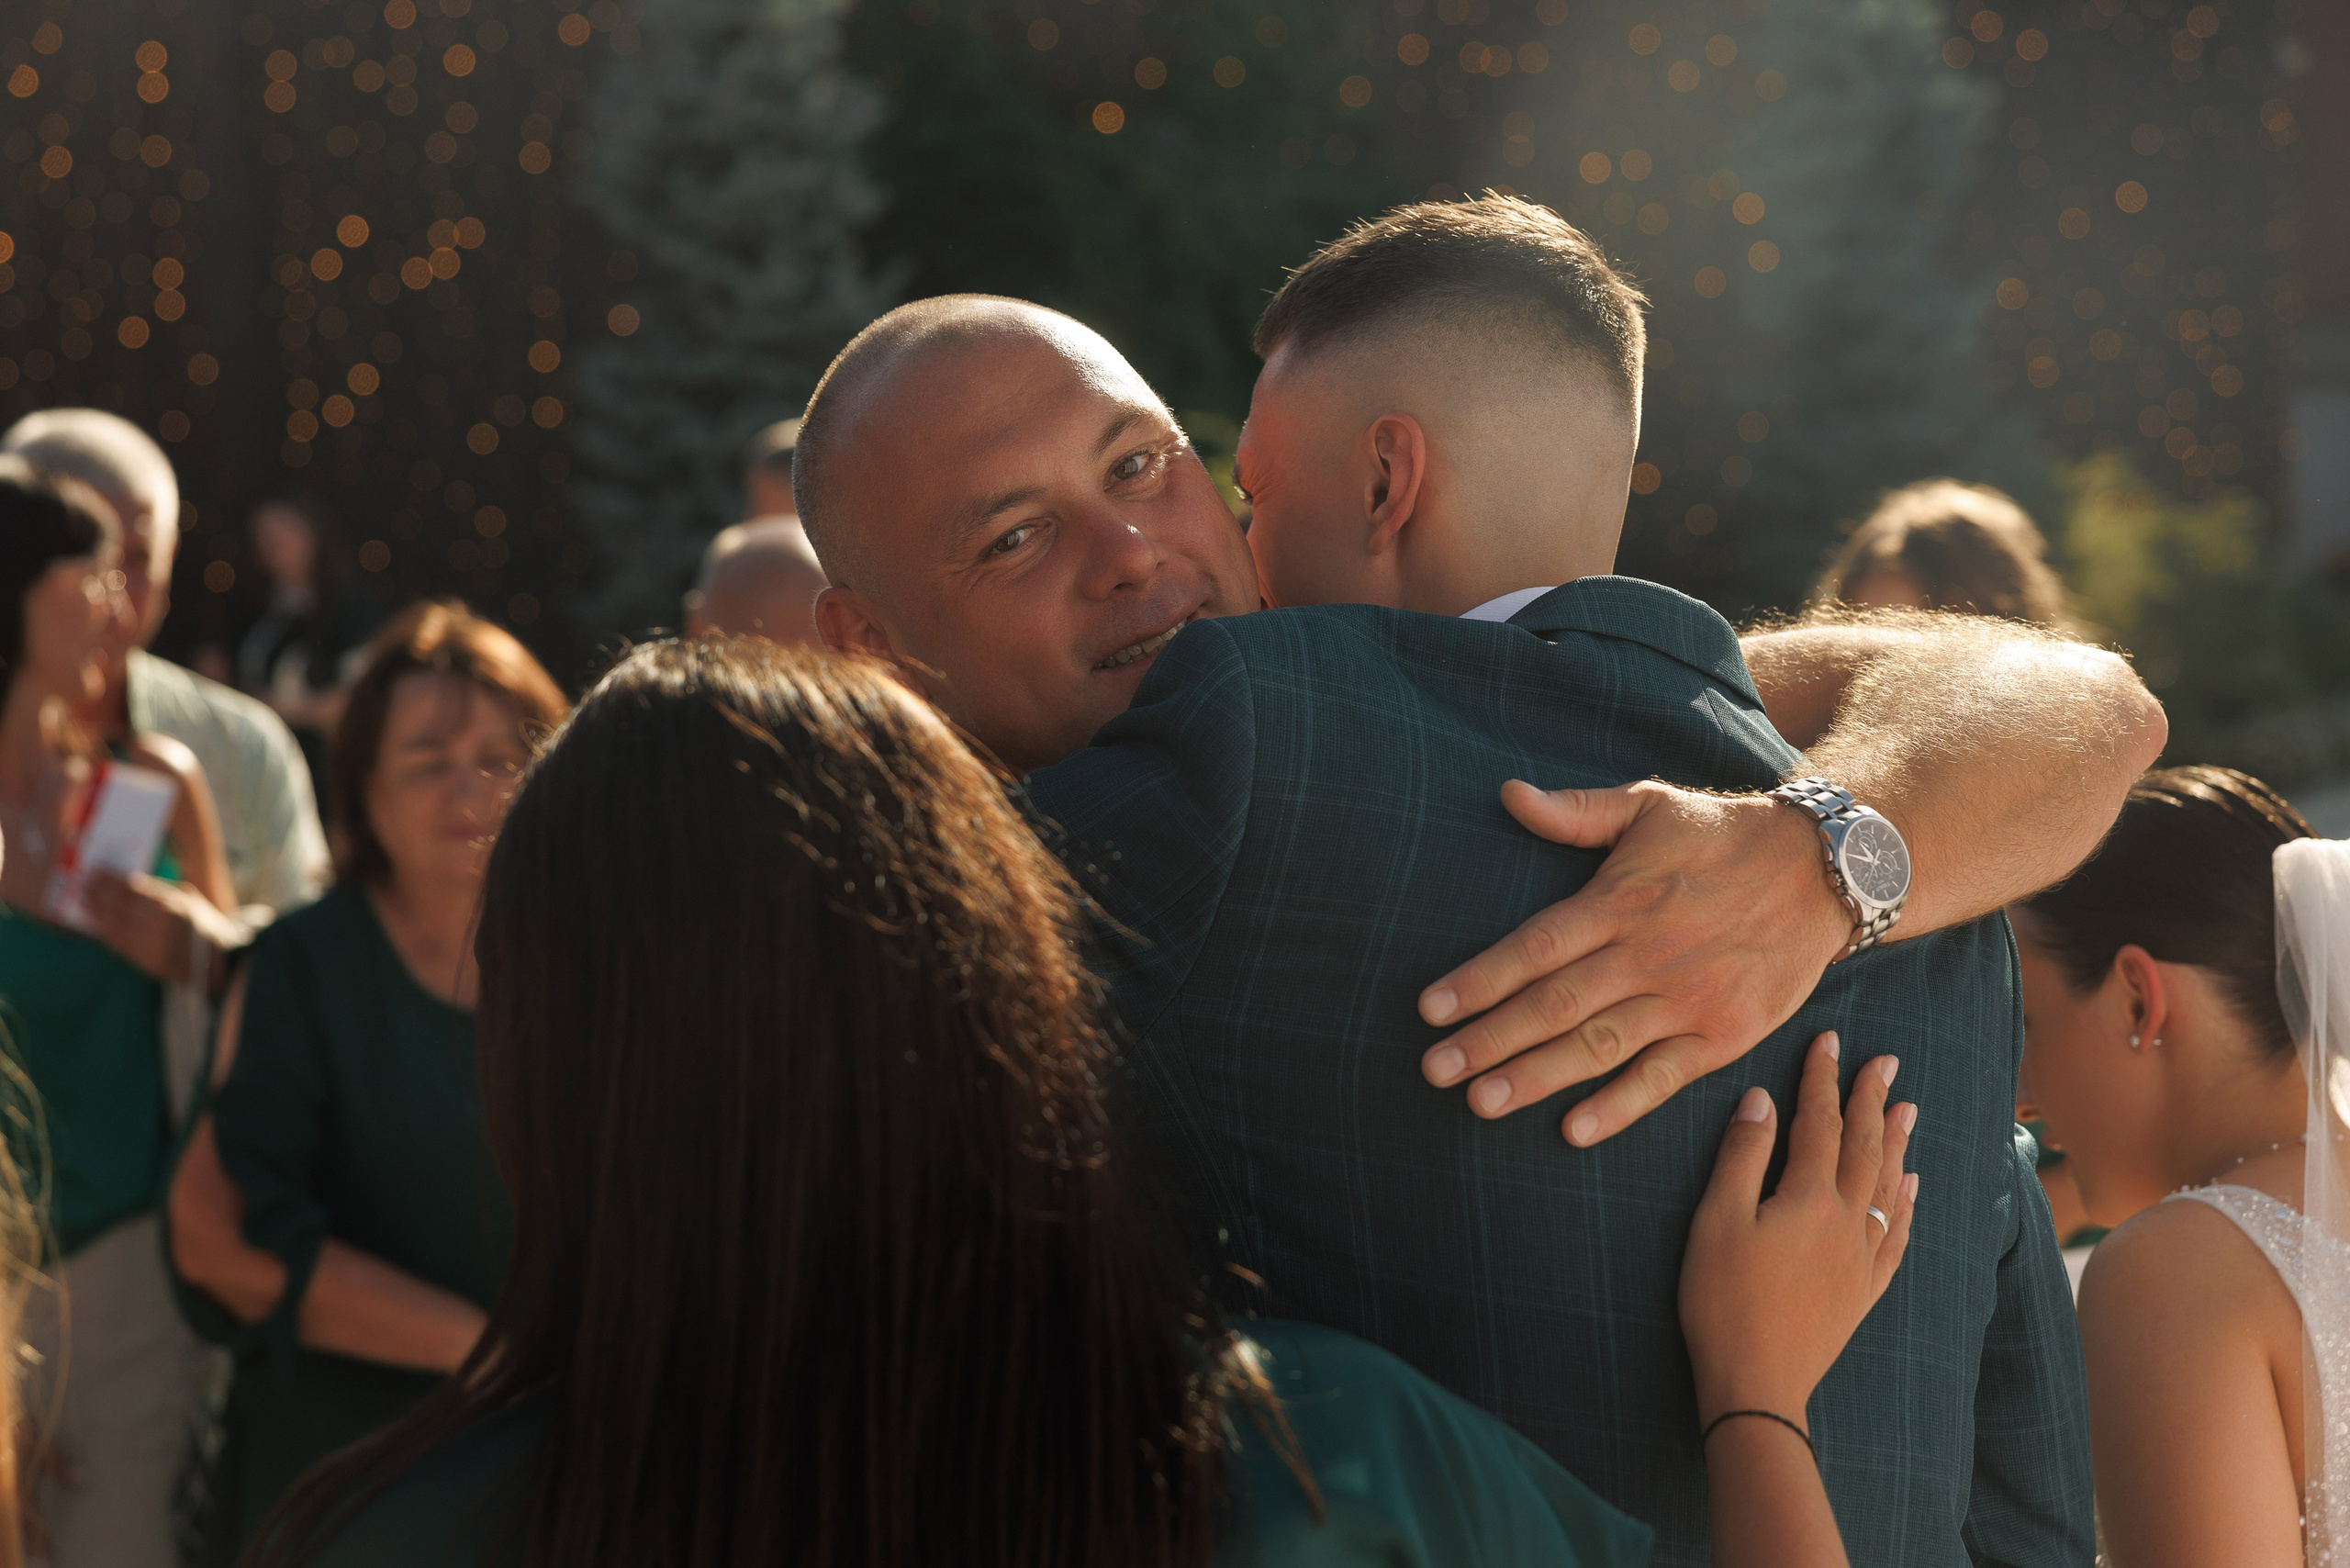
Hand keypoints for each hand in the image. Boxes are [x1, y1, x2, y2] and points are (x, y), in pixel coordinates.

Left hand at [83, 869, 245, 984]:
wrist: (219, 962)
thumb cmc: (204, 924)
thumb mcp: (190, 899)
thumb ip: (161, 891)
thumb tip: (130, 882)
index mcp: (172, 905)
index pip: (132, 888)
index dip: (110, 879)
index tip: (95, 870)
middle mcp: (159, 925)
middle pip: (117, 905)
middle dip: (97, 892)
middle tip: (81, 882)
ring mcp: (151, 945)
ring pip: (113, 925)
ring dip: (95, 911)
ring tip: (83, 900)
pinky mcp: (146, 962)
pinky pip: (118, 944)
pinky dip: (104, 932)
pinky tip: (96, 923)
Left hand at [1418, 779, 1849, 1144]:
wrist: (1827, 871)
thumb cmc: (1723, 835)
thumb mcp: (1650, 805)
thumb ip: (1576, 811)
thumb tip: (1508, 794)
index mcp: (1621, 899)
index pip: (1536, 946)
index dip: (1480, 979)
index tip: (1429, 1009)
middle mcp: (1650, 953)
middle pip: (1555, 1004)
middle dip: (1489, 1040)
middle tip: (1432, 1070)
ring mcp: (1688, 998)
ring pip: (1599, 1046)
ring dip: (1536, 1077)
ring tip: (1480, 1103)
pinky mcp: (1725, 1034)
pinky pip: (1663, 1077)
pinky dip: (1620, 1106)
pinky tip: (1573, 1130)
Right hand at [1679, 1032, 1916, 1429]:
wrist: (1757, 1384)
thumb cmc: (1722, 1300)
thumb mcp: (1716, 1220)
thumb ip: (1743, 1155)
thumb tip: (1764, 1099)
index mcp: (1808, 1197)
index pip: (1818, 1121)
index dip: (1822, 1078)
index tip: (1830, 1039)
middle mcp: (1846, 1220)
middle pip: (1863, 1146)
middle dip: (1871, 1099)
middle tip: (1886, 1062)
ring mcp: (1861, 1257)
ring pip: (1886, 1185)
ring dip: (1896, 1142)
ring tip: (1908, 1108)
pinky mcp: (1864, 1290)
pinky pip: (1896, 1235)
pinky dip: (1905, 1204)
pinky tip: (1910, 1187)